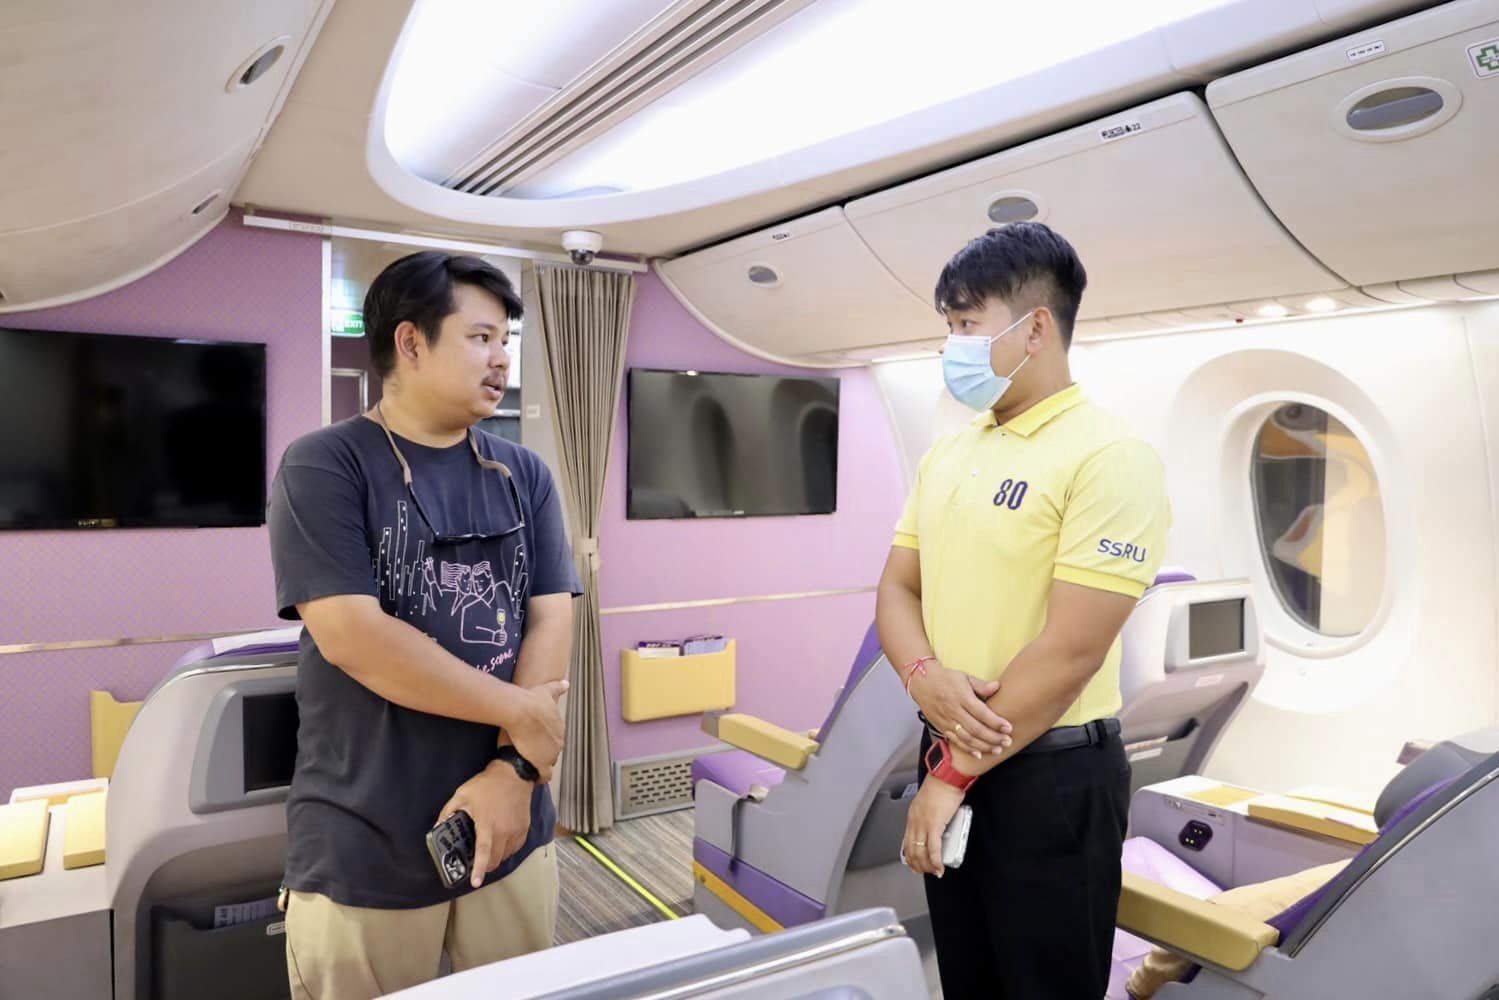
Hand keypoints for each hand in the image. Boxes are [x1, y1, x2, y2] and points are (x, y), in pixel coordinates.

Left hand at [438, 761, 533, 888]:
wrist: (515, 774)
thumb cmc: (487, 785)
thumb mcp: (462, 794)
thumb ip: (448, 811)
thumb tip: (437, 827)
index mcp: (487, 825)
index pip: (484, 853)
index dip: (479, 870)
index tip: (475, 882)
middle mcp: (504, 831)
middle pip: (496, 860)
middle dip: (486, 867)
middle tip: (477, 863)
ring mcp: (516, 831)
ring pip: (506, 856)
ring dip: (496, 858)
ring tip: (488, 850)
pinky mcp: (524, 829)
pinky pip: (515, 848)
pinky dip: (507, 851)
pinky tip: (500, 843)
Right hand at [505, 679, 567, 781]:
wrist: (521, 711)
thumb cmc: (532, 700)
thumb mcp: (547, 691)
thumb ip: (558, 688)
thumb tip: (567, 683)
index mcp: (560, 728)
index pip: (554, 738)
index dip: (544, 739)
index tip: (534, 739)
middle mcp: (559, 742)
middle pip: (551, 751)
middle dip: (542, 752)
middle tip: (529, 751)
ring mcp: (551, 754)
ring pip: (548, 762)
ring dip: (539, 763)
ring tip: (528, 763)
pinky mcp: (542, 763)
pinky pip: (544, 775)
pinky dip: (540, 776)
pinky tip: (532, 775)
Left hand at [902, 779, 964, 877]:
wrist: (946, 778)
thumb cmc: (941, 787)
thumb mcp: (930, 804)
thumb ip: (931, 817)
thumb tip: (939, 828)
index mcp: (912, 817)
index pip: (906, 842)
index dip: (910, 857)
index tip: (915, 865)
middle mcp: (914, 822)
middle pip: (912, 850)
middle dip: (919, 865)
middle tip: (927, 871)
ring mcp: (923, 824)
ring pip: (920, 853)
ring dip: (928, 866)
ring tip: (935, 871)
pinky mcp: (935, 825)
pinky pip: (933, 849)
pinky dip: (936, 861)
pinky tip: (939, 867)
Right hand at [910, 662, 1012, 757]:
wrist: (922, 683)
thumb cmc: (946, 679)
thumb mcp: (963, 677)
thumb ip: (980, 685)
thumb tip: (997, 687)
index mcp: (961, 697)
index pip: (981, 712)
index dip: (996, 722)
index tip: (1008, 728)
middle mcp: (954, 711)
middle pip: (976, 728)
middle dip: (993, 737)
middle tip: (1007, 741)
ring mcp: (947, 721)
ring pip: (967, 738)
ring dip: (983, 746)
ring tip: (998, 749)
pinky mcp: (942, 727)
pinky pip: (956, 741)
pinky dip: (968, 749)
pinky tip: (979, 754)